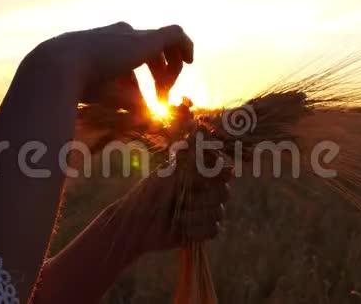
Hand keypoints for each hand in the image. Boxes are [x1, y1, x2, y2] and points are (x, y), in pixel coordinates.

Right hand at [38, 22, 193, 114]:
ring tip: (164, 94)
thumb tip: (147, 116)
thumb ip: (128, 102)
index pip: (132, 55)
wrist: (63, 66)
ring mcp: (134, 34)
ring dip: (169, 71)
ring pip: (164, 47)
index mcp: (106, 44)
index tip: (147, 99)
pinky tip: (190, 61)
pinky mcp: (148, 39)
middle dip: (160, 75)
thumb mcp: (107, 96)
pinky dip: (185, 46)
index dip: (141, 77)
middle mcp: (120, 35)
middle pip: (150, 52)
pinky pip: (175, 35)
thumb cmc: (79, 86)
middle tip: (161, 99)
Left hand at [108, 165, 231, 256]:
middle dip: (202, 198)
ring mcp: (205, 210)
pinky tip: (181, 228)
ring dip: (194, 215)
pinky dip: (196, 230)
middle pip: (224, 192)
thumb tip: (199, 129)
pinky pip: (213, 229)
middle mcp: (205, 190)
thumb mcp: (167, 173)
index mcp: (197, 174)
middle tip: (180, 199)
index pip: (221, 170)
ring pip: (218, 212)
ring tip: (176, 215)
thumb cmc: (148, 194)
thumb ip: (188, 157)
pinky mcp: (203, 230)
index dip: (217, 174)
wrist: (136, 225)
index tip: (201, 178)